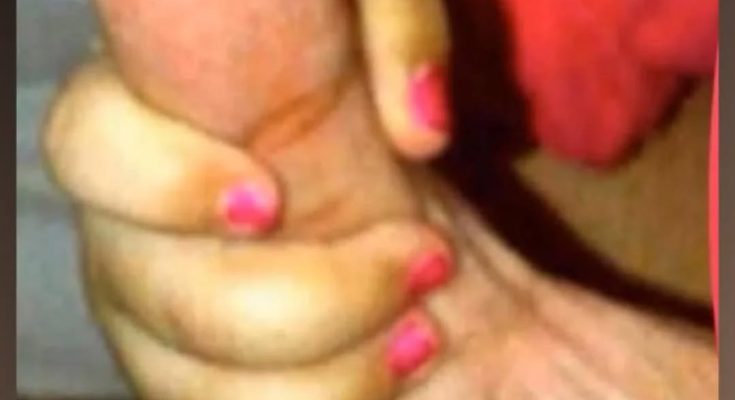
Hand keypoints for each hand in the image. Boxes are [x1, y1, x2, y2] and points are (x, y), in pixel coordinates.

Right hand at [44, 53, 451, 398]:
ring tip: (425, 330)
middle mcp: (138, 231)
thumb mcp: (379, 21)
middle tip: (426, 259)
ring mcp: (163, 316)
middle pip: (169, 297)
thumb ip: (400, 30)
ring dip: (333, 375)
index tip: (270, 199)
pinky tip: (396, 367)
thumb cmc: (367, 93)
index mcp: (152, 126)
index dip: (166, 182)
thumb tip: (420, 122)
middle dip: (314, 301)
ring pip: (198, 386)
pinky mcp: (200, 377)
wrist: (379, 193)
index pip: (92, 146)